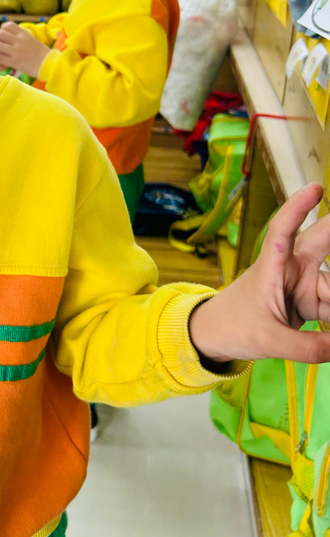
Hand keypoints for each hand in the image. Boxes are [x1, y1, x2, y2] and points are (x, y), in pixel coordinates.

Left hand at [0, 22, 49, 78]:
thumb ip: (22, 37)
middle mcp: (19, 41)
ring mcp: (16, 51)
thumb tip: (11, 37)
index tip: (4, 34)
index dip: (2, 29)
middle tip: (0, 44)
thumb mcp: (32, 40)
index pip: (7, 25)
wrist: (49, 65)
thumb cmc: (42, 54)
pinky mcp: (14, 62)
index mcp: (24, 34)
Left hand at [189, 184, 329, 364]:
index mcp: (271, 266)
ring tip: (321, 317)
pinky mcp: (311, 301)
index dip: (297, 209)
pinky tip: (328, 331)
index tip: (315, 189)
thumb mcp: (267, 340)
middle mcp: (292, 268)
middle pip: (321, 243)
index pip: (282, 231)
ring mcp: (304, 284)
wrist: (217, 336)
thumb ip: (306, 347)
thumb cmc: (233, 326)